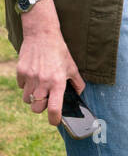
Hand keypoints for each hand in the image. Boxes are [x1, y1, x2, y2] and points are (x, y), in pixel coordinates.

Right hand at [17, 5, 84, 127]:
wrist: (42, 34)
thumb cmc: (59, 50)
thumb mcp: (72, 66)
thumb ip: (77, 82)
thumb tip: (80, 94)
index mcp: (57, 82)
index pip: (54, 109)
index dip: (54, 119)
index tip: (55, 121)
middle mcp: (43, 82)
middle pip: (37, 109)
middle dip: (41, 107)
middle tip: (46, 97)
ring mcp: (30, 78)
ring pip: (27, 99)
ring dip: (33, 96)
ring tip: (39, 84)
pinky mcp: (21, 72)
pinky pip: (21, 86)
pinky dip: (26, 85)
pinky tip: (33, 74)